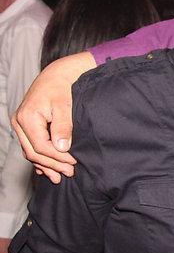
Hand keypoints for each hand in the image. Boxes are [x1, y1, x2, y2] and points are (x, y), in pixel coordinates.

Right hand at [11, 52, 94, 182]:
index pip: (41, 146)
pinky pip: (30, 147)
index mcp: (27, 118)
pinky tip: (47, 169)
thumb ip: (63, 127)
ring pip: (30, 152)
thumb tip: (61, 147)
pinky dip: (40, 159)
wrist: (56, 76)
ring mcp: (21, 125)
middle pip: (33, 152)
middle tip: (69, 173)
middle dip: (52, 165)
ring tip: (59, 176)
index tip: (74, 163)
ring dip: (46, 165)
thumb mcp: (64, 107)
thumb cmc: (61, 88)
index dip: (58, 158)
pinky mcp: (26, 127)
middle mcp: (20, 123)